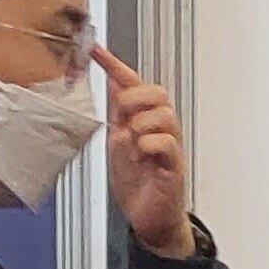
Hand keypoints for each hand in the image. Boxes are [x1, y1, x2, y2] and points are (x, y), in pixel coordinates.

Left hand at [96, 46, 193, 258]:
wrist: (149, 218)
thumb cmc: (138, 183)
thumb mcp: (118, 142)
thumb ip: (118, 113)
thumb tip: (110, 85)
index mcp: (142, 122)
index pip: (131, 85)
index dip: (114, 65)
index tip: (95, 50)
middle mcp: (159, 130)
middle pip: (156, 93)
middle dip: (136, 99)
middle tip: (125, 117)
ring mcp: (169, 146)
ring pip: (162, 115)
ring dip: (141, 126)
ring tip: (134, 145)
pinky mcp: (174, 165)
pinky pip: (166, 142)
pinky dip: (149, 145)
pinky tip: (143, 156)